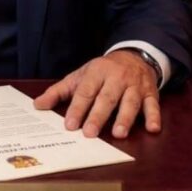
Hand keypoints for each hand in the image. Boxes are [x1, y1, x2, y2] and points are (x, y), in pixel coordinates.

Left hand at [33, 50, 159, 138]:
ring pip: (130, 101)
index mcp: (97, 72)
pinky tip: (152, 129)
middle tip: (89, 133)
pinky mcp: (150, 93)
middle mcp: (116, 78)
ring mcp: (134, 85)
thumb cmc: (102, 71)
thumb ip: (59, 92)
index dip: (77, 108)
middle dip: (98, 115)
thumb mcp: (80, 76)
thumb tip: (37, 105)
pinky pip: (153, 105)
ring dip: (125, 117)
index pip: (85, 91)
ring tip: (118, 133)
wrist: (133, 56)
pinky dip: (154, 116)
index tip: (69, 125)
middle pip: (107, 97)